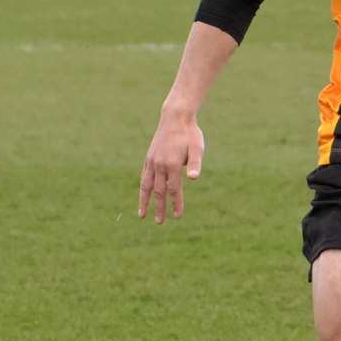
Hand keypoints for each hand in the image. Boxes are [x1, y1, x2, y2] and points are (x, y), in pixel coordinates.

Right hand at [138, 108, 204, 224]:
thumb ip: (194, 164)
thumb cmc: (190, 133)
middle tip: (159, 223)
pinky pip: (144, 176)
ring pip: (146, 185)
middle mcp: (159, 164)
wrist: (175, 117)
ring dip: (145, 201)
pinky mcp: (149, 157)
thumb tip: (193, 179)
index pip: (174, 189)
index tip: (177, 216)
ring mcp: (152, 161)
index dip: (176, 203)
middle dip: (159, 208)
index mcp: (172, 164)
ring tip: (142, 215)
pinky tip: (143, 194)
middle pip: (159, 191)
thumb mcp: (197, 147)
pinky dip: (142, 187)